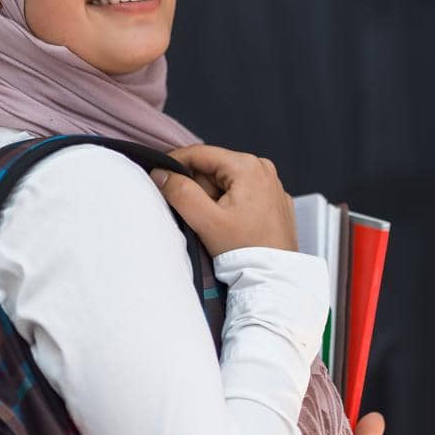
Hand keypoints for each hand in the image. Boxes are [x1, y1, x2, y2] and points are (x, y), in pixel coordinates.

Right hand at [153, 144, 295, 254]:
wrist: (275, 280)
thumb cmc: (247, 252)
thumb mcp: (206, 221)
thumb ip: (180, 193)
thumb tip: (161, 174)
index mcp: (247, 166)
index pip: (199, 153)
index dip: (174, 163)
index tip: (158, 177)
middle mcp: (263, 169)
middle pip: (212, 169)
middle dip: (200, 191)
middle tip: (205, 218)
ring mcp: (271, 185)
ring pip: (225, 183)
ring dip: (214, 201)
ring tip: (222, 227)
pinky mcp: (273, 202)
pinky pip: (241, 195)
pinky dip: (230, 208)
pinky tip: (234, 228)